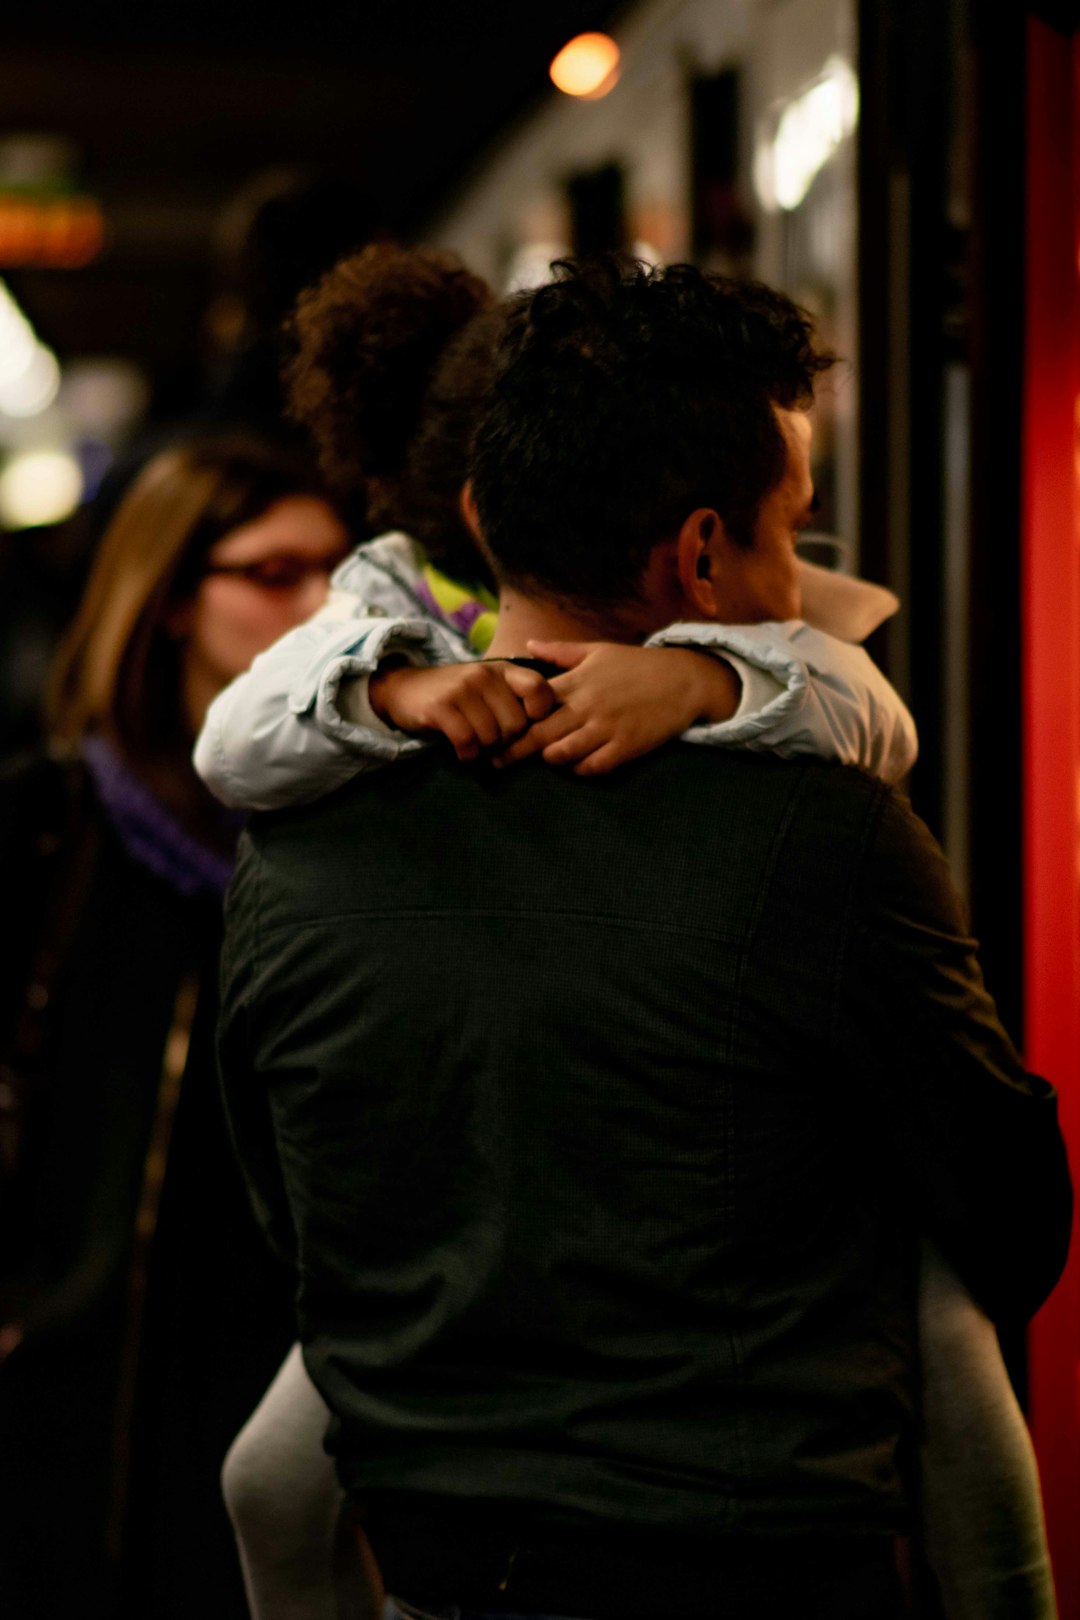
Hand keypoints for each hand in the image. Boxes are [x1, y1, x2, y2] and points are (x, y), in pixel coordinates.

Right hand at [368, 659, 555, 761]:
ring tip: (475, 743)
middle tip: (492, 740)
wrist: (405, 687)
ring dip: (485, 749)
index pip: (539, 690)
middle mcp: (484, 675)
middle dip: (506, 741)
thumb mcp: (489, 687)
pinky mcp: (440, 707)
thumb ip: (516, 700)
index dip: (539, 715)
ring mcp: (461, 689)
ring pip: (491, 736)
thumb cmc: (457, 695)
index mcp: (503, 670)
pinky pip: (467, 741)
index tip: (524, 726)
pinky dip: (467, 754)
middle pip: (516, 724)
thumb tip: (545, 732)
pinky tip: (463, 750)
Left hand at [492, 641, 740, 774]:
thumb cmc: (637, 665)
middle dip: (515, 750)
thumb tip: (528, 644)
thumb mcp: (598, 651)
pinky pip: (593, 767)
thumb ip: (560, 652)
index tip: (495, 728)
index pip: (531, 703)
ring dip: (551, 759)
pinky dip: (580, 769)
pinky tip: (578, 764)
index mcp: (576, 681)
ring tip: (546, 758)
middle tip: (498, 761)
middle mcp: (587, 705)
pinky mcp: (626, 746)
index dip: (511, 718)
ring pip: (563, 754)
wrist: (684, 679)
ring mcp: (607, 727)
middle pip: (540, 734)